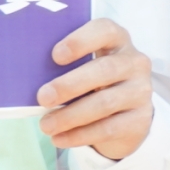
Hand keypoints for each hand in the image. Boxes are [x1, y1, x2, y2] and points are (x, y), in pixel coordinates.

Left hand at [40, 18, 153, 159]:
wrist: (128, 115)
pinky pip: (108, 128)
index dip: (81, 41)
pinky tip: (60, 138)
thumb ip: (65, 66)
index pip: (105, 30)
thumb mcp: (86, 67)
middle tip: (42, 97)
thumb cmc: (95, 82)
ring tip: (46, 125)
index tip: (55, 55)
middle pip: (105, 70)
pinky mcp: (140, 119)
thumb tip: (28, 76)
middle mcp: (134, 63)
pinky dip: (80, 135)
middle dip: (70, 85)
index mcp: (118, 40)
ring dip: (70, 115)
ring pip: (105, 103)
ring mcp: (140, 91)